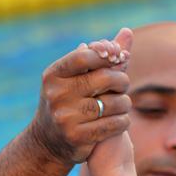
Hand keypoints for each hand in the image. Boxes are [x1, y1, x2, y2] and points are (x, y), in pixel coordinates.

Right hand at [30, 28, 133, 164]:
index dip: (106, 55)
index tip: (117, 58)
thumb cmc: (67, 102)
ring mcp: (65, 117)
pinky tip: (122, 120)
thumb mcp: (74, 78)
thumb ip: (101, 56)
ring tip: (123, 104)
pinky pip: (113, 124)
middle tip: (124, 85)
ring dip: (125, 103)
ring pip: (113, 103)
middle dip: (121, 80)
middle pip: (104, 79)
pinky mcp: (77, 137)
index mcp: (53, 75)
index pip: (85, 57)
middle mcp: (57, 94)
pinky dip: (123, 121)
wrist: (47, 143)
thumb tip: (127, 32)